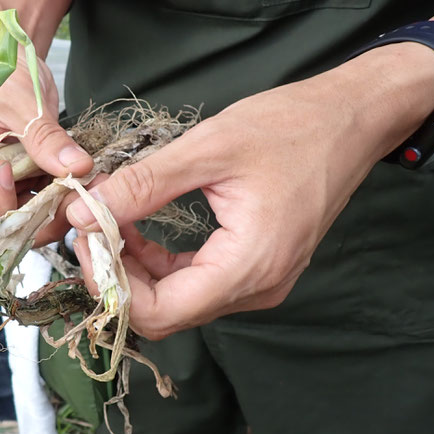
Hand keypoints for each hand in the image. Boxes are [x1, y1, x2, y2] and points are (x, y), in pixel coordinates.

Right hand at [0, 44, 92, 243]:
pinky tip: (85, 182)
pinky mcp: (22, 182)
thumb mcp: (21, 102)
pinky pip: (40, 201)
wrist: (5, 47)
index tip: (10, 172)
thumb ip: (45, 139)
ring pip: (24, 220)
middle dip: (34, 215)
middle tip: (68, 193)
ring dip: (56, 209)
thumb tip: (77, 168)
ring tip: (85, 186)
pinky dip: (62, 196)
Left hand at [67, 43, 433, 339]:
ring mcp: (258, 282)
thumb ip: (142, 187)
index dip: (113, 285)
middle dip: (118, 278)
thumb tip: (82, 214)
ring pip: (176, 301)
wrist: (351, 119)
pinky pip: (193, 283)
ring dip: (134, 270)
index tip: (86, 240)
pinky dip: (158, 263)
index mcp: (250, 265)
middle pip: (165, 313)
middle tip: (89, 231)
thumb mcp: (207, 149)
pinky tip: (135, 228)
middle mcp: (257, 288)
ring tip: (106, 224)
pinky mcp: (254, 268)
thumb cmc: (291, 126)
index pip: (161, 311)